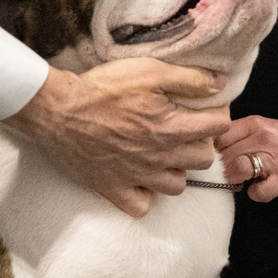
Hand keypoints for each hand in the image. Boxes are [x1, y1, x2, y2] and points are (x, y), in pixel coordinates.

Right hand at [4, 59, 231, 217]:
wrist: (58, 111)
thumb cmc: (102, 89)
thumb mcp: (149, 70)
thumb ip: (189, 78)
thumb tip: (219, 84)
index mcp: (171, 128)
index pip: (218, 128)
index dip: (217, 115)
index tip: (208, 110)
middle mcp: (160, 157)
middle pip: (203, 160)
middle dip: (200, 143)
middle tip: (185, 130)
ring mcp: (137, 177)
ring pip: (177, 186)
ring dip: (177, 170)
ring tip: (164, 155)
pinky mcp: (114, 189)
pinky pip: (142, 206)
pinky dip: (145, 196)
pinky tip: (140, 179)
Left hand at [216, 115, 277, 201]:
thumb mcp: (264, 128)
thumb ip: (240, 138)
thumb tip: (215, 156)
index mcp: (255, 124)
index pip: (220, 138)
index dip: (214, 152)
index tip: (216, 160)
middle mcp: (263, 138)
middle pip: (226, 157)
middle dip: (224, 170)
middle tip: (230, 174)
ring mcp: (274, 159)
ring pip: (237, 171)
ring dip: (236, 181)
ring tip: (245, 180)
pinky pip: (257, 193)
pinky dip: (256, 194)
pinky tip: (262, 187)